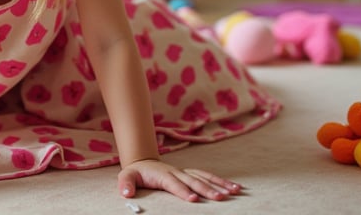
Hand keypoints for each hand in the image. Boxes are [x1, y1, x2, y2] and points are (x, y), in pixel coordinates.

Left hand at [118, 159, 242, 202]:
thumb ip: (126, 184)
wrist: (143, 161)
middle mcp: (177, 172)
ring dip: (219, 184)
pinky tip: (234, 187)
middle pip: (194, 181)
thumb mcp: (127, 176)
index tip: (193, 199)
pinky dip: (221, 181)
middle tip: (220, 198)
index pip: (174, 184)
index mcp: (163, 175)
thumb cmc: (136, 172)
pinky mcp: (191, 173)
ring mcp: (185, 172)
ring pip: (204, 177)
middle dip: (207, 190)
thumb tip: (126, 193)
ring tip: (234, 191)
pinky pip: (207, 176)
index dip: (183, 191)